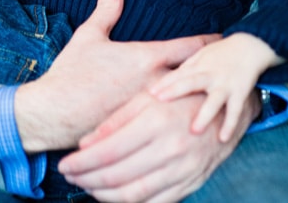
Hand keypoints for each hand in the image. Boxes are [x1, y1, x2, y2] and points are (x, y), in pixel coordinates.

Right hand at [15, 0, 217, 152]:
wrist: (53, 113)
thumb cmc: (71, 72)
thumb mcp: (89, 35)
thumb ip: (107, 7)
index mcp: (146, 57)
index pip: (192, 46)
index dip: (211, 42)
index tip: (223, 40)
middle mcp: (156, 83)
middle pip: (199, 75)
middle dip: (213, 69)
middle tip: (228, 65)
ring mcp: (153, 110)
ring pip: (191, 103)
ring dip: (204, 97)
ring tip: (219, 93)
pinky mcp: (145, 131)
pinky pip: (174, 124)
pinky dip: (187, 119)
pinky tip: (196, 120)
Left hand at [59, 89, 259, 202]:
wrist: (224, 107)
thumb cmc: (179, 95)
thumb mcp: (147, 96)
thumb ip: (116, 119)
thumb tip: (85, 142)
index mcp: (156, 121)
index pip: (109, 151)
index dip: (82, 162)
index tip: (64, 164)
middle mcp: (170, 148)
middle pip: (118, 176)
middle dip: (87, 179)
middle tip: (70, 176)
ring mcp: (183, 169)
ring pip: (134, 195)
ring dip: (104, 195)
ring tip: (86, 186)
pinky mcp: (192, 183)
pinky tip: (113, 196)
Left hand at [149, 33, 282, 141]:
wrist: (249, 46)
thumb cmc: (220, 53)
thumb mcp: (200, 56)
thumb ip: (185, 69)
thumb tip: (164, 83)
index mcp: (197, 66)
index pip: (177, 74)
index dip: (164, 83)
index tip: (150, 93)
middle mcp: (209, 74)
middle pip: (190, 82)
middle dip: (175, 91)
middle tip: (160, 100)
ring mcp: (225, 84)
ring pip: (214, 101)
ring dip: (205, 115)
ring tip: (195, 130)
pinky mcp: (240, 93)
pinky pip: (235, 111)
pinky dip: (230, 124)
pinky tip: (223, 138)